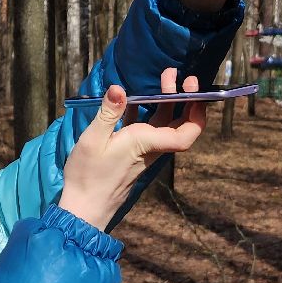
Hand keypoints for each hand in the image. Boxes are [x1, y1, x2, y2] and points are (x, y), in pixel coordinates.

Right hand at [59, 68, 208, 229]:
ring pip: (165, 124)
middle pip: (179, 124)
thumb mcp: (92, 140)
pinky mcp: (134, 152)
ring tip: (164, 77)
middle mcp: (150, 147)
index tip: (195, 92)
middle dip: (184, 98)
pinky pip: (149, 128)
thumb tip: (118, 88)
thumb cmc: (88, 176)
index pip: (185, 134)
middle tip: (178, 75)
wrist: (84, 207)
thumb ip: (108, 114)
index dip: (197, 115)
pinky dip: (149, 110)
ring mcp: (143, 150)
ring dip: (167, 101)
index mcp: (146, 143)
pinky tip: (137, 97)